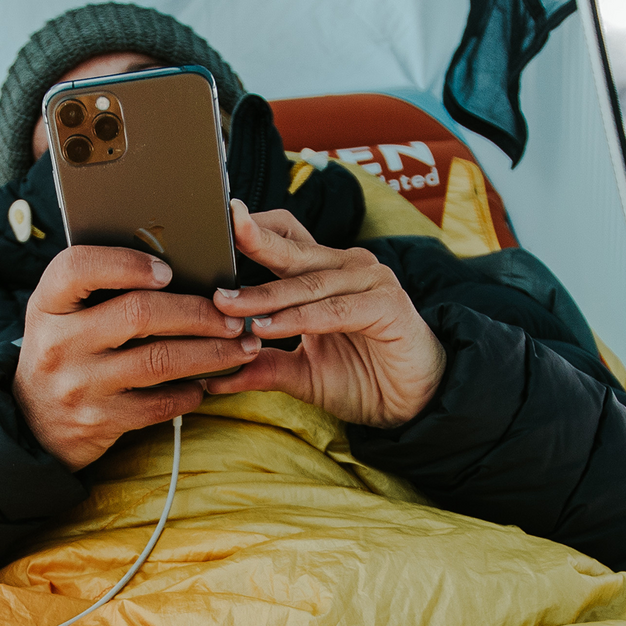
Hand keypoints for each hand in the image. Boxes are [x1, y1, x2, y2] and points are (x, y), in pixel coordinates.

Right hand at [14, 246, 259, 469]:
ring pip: (159, 361)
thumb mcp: (60, 317)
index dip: (127, 264)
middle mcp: (59, 344)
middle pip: (138, 314)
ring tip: (240, 348)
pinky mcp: (101, 421)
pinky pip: (158, 405)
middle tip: (233, 316)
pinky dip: (190, 393)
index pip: (78, 267)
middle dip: (197, 312)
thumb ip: (97, 290)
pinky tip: (205, 384)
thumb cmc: (62, 355)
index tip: (169, 270)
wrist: (32, 424)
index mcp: (47, 305)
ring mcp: (80, 385)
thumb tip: (175, 263)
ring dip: (210, 353)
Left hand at [205, 200, 445, 427]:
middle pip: (292, 250)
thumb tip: (213, 376)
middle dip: (252, 243)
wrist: (412, 402)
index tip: (217, 223)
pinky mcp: (387, 305)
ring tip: (228, 306)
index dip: (254, 230)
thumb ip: (262, 367)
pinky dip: (299, 319)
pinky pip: (334, 310)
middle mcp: (346, 267)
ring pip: (307, 284)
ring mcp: (369, 282)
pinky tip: (268, 327)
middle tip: (213, 240)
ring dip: (266, 296)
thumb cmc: (362, 378)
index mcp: (324, 274)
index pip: (285, 239)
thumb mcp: (300, 374)